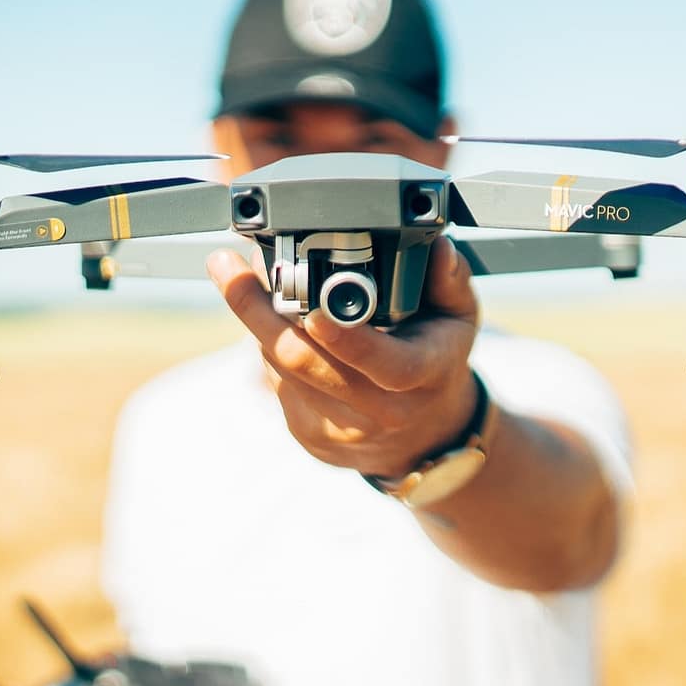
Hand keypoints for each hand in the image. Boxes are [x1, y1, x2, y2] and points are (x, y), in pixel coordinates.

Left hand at [206, 236, 480, 477]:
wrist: (424, 438)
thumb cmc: (437, 365)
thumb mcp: (458, 320)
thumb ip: (449, 280)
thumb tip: (437, 247)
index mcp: (421, 377)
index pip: (384, 363)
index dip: (344, 338)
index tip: (310, 307)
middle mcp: (379, 411)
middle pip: (303, 361)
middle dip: (257, 310)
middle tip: (227, 266)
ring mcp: (339, 430)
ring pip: (280, 368)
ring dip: (257, 320)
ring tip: (242, 279)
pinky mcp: (309, 437)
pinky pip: (276, 383)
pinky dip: (270, 347)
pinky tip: (276, 324)